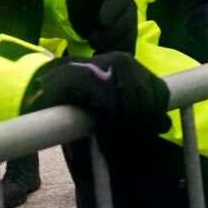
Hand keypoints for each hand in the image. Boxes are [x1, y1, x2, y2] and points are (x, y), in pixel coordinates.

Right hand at [21, 52, 169, 138]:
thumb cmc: (80, 95)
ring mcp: (103, 67)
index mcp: (131, 64)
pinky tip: (104, 138)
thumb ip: (138, 107)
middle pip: (145, 101)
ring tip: (117, 146)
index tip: (149, 133)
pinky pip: (108, 108)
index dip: (157, 115)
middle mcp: (122, 61)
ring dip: (126, 131)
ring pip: (129, 106)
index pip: (160, 91)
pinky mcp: (86, 78)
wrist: (40, 86)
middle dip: (141, 127)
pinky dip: (109, 128)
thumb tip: (167, 126)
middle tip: (132, 145)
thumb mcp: (114, 99)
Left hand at [66, 0, 139, 53]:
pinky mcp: (129, 38)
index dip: (111, 11)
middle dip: (111, 34)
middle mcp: (129, 8)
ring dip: (114, 47)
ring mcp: (131, 24)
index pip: (119, 0)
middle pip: (126, 22)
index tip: (101, 23)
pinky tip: (104, 58)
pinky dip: (117, 54)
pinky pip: (128, 48)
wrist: (92, 7)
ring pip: (129, 38)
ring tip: (97, 52)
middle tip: (94, 42)